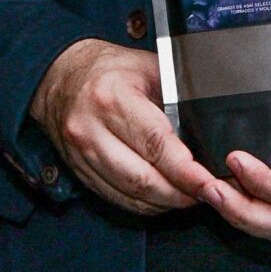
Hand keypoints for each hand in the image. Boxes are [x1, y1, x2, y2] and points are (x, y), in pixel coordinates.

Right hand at [29, 39, 214, 214]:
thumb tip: (210, 125)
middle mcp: (92, 130)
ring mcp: (82, 154)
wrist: (59, 76)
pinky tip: (162, 197)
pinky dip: (143, 203)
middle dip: (180, 193)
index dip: (186, 171)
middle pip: (143, 178)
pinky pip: (115, 198)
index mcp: (112, 98)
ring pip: (129, 194)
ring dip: (164, 202)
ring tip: (190, 197)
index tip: (209, 182)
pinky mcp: (79, 171)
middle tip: (208, 193)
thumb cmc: (109, 70)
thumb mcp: (148, 67)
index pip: (156, 144)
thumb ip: (177, 94)